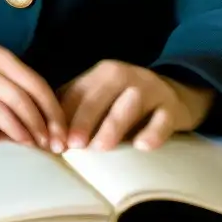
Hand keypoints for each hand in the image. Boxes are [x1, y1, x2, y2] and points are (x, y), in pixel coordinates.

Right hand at [0, 45, 67, 149]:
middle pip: (25, 103)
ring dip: (24, 136)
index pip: (37, 85)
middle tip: (51, 146)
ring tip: (29, 146)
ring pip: (8, 118)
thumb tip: (50, 121)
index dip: (54, 112)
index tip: (62, 133)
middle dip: (43, 128)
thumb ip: (15, 86)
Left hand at [60, 62, 212, 151]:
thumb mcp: (103, 97)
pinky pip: (162, 120)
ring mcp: (150, 89)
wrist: (175, 94)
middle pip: (99, 97)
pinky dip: (153, 132)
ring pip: (129, 106)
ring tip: (100, 148)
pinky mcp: (172, 107)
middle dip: (83, 120)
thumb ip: (77, 109)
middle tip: (72, 145)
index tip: (52, 141)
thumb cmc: (126, 101)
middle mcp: (124, 76)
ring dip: (112, 127)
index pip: (77, 93)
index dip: (62, 116)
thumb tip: (47, 135)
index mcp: (102, 73)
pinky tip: (142, 146)